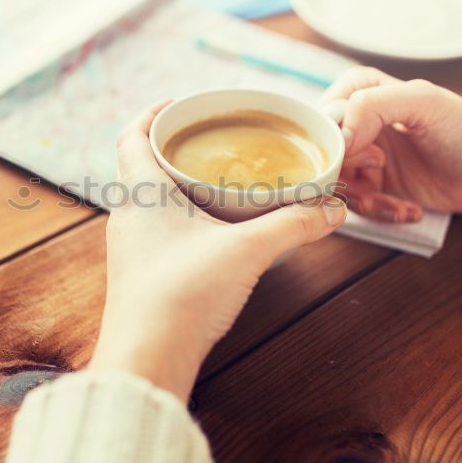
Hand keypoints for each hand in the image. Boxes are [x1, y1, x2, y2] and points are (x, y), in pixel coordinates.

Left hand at [88, 100, 347, 400]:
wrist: (146, 358)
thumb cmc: (182, 295)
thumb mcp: (247, 251)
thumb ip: (293, 225)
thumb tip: (333, 209)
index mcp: (141, 193)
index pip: (131, 135)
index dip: (152, 114)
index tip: (179, 104)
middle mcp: (127, 216)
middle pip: (140, 165)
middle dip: (172, 149)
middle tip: (208, 142)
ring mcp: (130, 249)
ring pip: (147, 201)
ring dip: (174, 186)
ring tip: (213, 182)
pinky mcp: (139, 277)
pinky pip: (154, 232)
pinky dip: (178, 220)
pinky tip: (209, 233)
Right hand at [322, 67, 461, 221]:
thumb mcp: (422, 102)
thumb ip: (373, 105)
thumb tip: (338, 138)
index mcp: (361, 91)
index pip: (321, 114)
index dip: (334, 139)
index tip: (366, 151)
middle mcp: (356, 123)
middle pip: (322, 153)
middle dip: (349, 171)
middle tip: (381, 168)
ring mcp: (363, 157)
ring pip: (336, 185)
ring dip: (365, 200)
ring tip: (398, 203)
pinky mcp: (374, 188)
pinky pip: (356, 206)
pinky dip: (380, 213)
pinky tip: (409, 210)